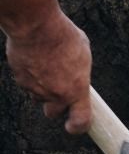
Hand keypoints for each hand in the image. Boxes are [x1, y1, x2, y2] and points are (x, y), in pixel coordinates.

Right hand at [5, 9, 91, 133]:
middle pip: (52, 113)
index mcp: (77, 90)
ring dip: (41, 88)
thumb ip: (80, 71)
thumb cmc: (63, 36)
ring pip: (37, 96)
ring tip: (45, 66)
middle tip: (57, 91)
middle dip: (54, 106)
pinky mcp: (20, 79)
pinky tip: (33, 59)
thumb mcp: (83, 54)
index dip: (77, 127)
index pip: (80, 121)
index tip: (73, 127)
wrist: (35, 25)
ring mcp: (35, 88)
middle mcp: (56, 94)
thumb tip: (78, 73)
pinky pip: (26, 83)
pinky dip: (29, 76)